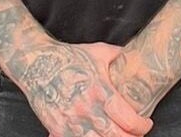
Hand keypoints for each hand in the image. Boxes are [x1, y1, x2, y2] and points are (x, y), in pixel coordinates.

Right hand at [11, 41, 151, 136]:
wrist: (35, 61)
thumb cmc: (68, 56)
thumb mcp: (98, 51)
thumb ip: (120, 56)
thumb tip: (138, 56)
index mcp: (100, 90)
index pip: (128, 119)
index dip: (141, 126)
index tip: (145, 124)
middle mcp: (86, 109)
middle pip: (116, 136)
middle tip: (135, 134)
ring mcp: (71, 121)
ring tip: (117, 136)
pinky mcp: (57, 128)